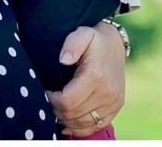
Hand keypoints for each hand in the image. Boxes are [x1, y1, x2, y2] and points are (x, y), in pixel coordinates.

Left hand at [45, 21, 125, 136]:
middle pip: (73, 114)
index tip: (45, 92)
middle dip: (56, 110)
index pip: (67, 101)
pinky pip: (96, 126)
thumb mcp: (82, 34)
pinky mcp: (116, 106)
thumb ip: (71, 44)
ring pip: (83, 122)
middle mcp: (107, 92)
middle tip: (48, 101)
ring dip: (66, 120)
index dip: (51, 101)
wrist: (114, 43)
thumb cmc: (94, 39)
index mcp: (96, 76)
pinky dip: (80, 128)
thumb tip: (63, 59)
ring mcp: (114, 101)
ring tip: (56, 110)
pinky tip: (68, 123)